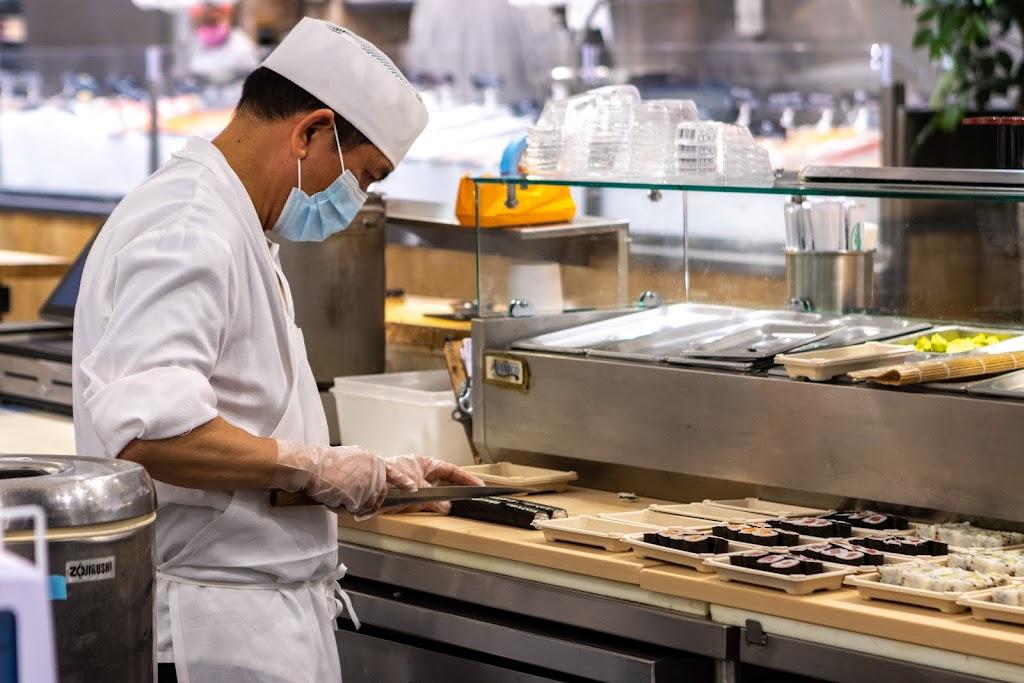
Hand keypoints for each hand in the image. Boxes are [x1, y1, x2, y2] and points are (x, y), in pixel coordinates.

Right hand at [270, 440, 416, 515]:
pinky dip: (344, 509)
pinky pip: (356, 510)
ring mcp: (368, 482)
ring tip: (337, 496)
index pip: (391, 471)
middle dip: (368, 503)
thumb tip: (367, 487)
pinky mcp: (360, 494)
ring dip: (352, 506)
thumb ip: (363, 471)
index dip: (402, 481)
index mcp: (370, 460)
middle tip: (349, 502)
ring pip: (368, 504)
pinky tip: (334, 499)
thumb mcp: (349, 460)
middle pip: (380, 495)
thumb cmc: (322, 465)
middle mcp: (373, 469)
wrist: (310, 466)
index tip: (412, 488)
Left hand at [382, 454, 483, 514]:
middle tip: (470, 496)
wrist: (367, 485)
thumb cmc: (389, 477)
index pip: (450, 470)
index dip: (465, 478)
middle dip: (456, 489)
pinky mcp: (408, 497)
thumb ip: (434, 498)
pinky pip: (425, 502)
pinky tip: (438, 510)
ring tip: (454, 505)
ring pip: (436, 493)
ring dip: (444, 499)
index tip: (477, 485)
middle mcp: (421, 473)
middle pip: (445, 481)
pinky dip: (433, 506)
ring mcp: (415, 485)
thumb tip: (446, 506)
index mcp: (424, 464)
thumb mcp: (417, 487)